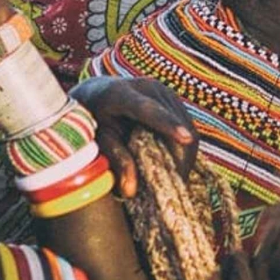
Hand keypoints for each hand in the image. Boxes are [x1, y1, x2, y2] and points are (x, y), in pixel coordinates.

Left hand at [69, 77, 196, 197]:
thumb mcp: (98, 141)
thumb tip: (131, 192)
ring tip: (175, 178)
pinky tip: (175, 164)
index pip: (148, 109)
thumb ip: (115, 161)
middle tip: (175, 187)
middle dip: (180, 156)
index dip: (168, 124)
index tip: (186, 139)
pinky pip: (187, 126)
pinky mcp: (172, 99)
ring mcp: (163, 91)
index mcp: (120, 94)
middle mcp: (147, 87)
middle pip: (176, 122)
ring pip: (187, 125)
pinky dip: (183, 147)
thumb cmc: (92, 122)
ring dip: (184, 154)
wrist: (95, 95)